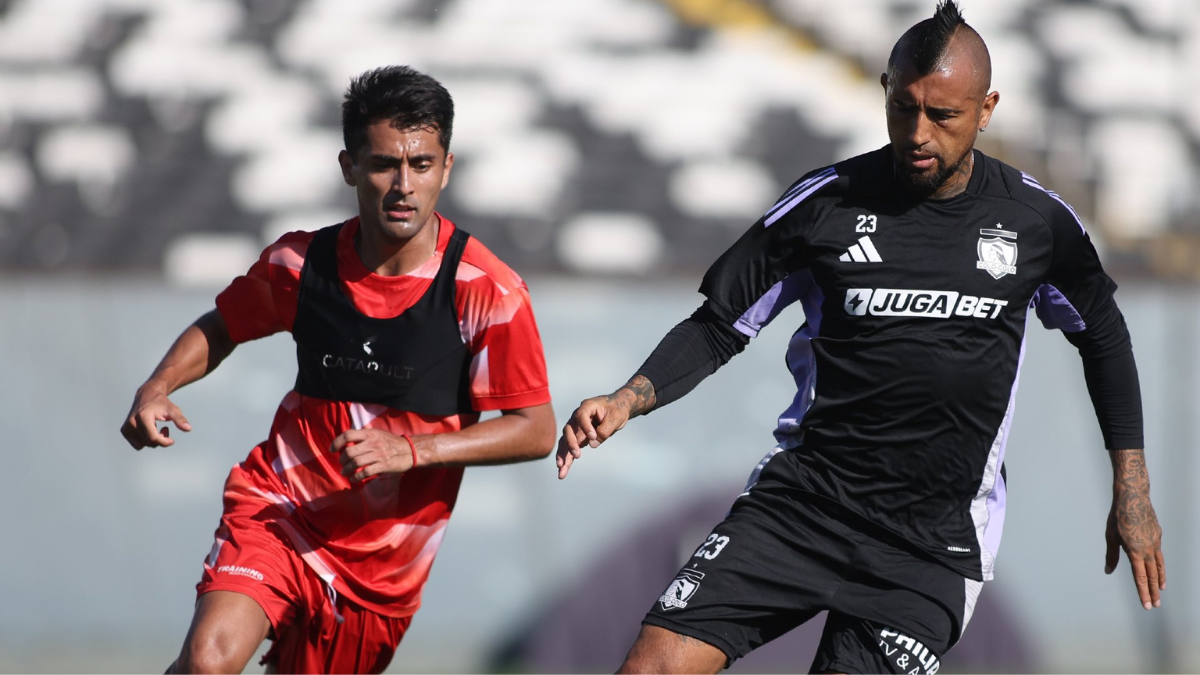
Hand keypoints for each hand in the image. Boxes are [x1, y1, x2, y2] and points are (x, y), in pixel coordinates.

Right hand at [120, 385, 191, 448]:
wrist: (147, 395)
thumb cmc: (161, 403)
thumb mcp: (173, 410)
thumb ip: (180, 419)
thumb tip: (188, 429)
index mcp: (143, 417)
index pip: (153, 438)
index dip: (164, 442)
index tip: (172, 440)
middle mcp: (132, 422)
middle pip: (150, 442)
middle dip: (161, 439)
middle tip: (165, 429)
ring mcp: (127, 427)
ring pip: (144, 445)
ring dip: (153, 440)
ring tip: (157, 428)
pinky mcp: (125, 430)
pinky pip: (138, 444)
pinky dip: (145, 440)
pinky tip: (149, 430)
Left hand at [333, 428, 415, 482]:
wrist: (410, 450)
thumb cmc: (391, 442)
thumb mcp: (377, 433)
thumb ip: (363, 436)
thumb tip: (346, 440)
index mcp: (370, 433)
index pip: (348, 435)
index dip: (336, 442)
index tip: (332, 450)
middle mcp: (373, 443)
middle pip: (349, 451)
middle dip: (342, 460)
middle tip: (341, 464)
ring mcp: (378, 455)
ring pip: (355, 463)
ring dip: (347, 470)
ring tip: (345, 473)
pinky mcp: (383, 466)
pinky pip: (365, 473)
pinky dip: (356, 477)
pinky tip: (354, 478)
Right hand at [555, 394, 630, 478]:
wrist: (617, 409)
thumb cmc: (617, 409)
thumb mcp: (616, 417)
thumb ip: (604, 430)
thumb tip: (593, 444)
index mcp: (588, 406)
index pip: (581, 415)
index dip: (585, 426)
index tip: (593, 436)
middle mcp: (578, 417)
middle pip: (569, 429)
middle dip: (570, 443)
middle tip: (577, 455)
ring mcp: (577, 428)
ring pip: (565, 441)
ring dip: (563, 454)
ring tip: (561, 468)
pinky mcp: (578, 438)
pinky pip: (569, 448)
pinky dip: (567, 459)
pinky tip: (563, 470)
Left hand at [1105, 449, 1165, 609]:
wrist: (1134, 497)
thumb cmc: (1118, 516)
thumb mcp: (1110, 536)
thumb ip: (1111, 555)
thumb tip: (1108, 570)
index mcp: (1135, 552)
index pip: (1140, 578)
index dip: (1143, 593)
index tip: (1147, 605)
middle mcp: (1148, 549)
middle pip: (1152, 575)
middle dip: (1153, 592)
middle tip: (1156, 605)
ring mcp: (1155, 542)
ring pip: (1159, 566)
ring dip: (1159, 580)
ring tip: (1161, 590)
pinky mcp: (1158, 535)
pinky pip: (1159, 554)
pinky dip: (1160, 564)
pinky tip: (1159, 569)